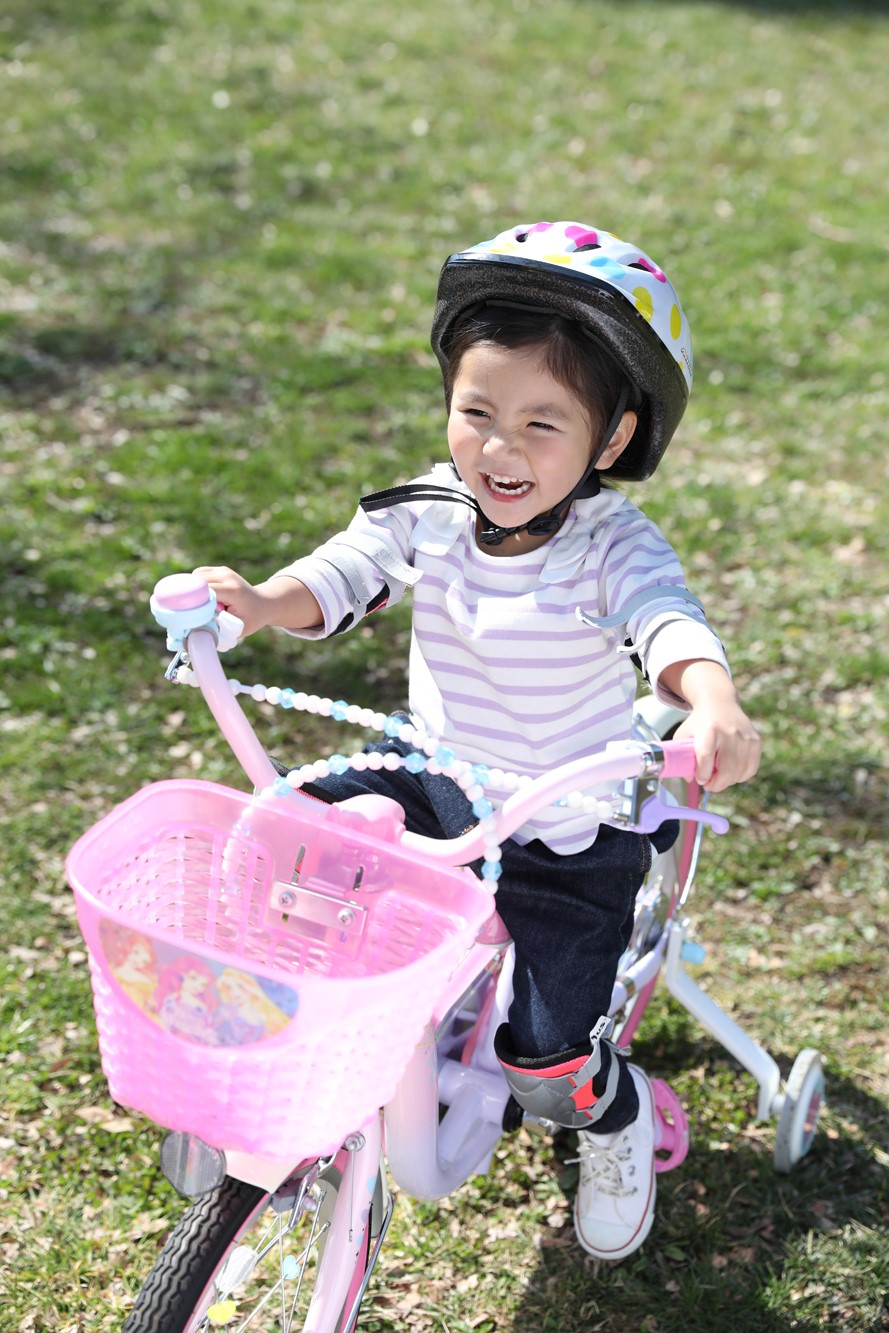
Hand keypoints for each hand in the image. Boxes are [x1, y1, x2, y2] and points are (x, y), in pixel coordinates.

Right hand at [193, 566, 323, 635]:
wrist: (264, 603)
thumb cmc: (251, 619)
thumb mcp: (238, 629)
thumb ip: (217, 630)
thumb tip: (194, 632)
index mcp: (233, 590)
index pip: (205, 591)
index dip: (192, 601)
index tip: (185, 614)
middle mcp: (227, 576)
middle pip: (197, 582)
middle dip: (190, 596)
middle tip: (189, 611)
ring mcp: (222, 570)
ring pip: (195, 576)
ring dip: (192, 590)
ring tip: (200, 604)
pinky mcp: (218, 570)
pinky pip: (198, 575)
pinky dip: (196, 585)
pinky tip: (202, 596)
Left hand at [673, 700, 760, 791]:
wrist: (720, 703)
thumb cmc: (699, 723)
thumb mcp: (684, 734)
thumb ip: (682, 757)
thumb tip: (690, 779)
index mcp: (709, 730)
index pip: (706, 758)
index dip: (703, 774)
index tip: (700, 780)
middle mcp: (729, 733)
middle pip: (726, 769)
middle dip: (716, 784)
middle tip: (709, 786)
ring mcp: (745, 737)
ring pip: (739, 772)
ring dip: (728, 782)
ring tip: (719, 779)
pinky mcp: (756, 741)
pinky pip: (751, 768)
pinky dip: (741, 776)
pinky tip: (732, 774)